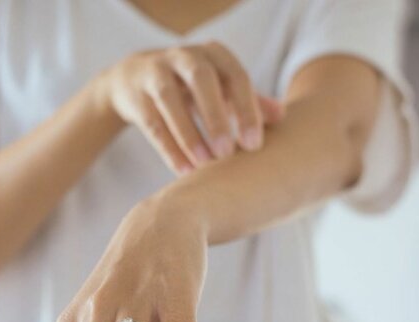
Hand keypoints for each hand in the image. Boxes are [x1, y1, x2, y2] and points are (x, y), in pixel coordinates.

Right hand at [97, 41, 282, 174]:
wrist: (135, 78)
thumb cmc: (191, 88)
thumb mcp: (220, 89)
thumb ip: (249, 101)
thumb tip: (283, 118)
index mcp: (213, 54)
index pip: (235, 76)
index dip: (247, 109)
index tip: (254, 145)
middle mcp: (184, 57)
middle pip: (201, 79)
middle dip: (215, 116)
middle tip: (227, 154)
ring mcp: (155, 72)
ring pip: (169, 100)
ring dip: (188, 134)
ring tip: (203, 166)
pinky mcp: (135, 94)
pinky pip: (152, 122)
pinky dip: (168, 148)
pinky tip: (183, 171)